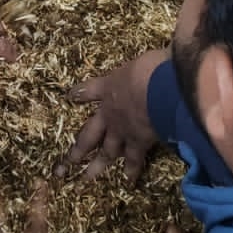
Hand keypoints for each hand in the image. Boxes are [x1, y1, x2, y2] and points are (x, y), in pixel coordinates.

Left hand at [59, 49, 167, 182]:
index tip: (69, 96)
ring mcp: (122, 130)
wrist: (157, 88)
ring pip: (107, 152)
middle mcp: (109, 112)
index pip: (88, 90)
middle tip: (67, 163)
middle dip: (78, 149)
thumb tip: (165, 50)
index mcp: (107, 86)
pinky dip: (131, 171)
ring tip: (86, 179)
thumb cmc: (150, 67)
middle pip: (89, 134)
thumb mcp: (143, 61)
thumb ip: (145, 65)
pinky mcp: (138, 142)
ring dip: (97, 167)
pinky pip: (134, 160)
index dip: (78, 93)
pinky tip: (128, 182)